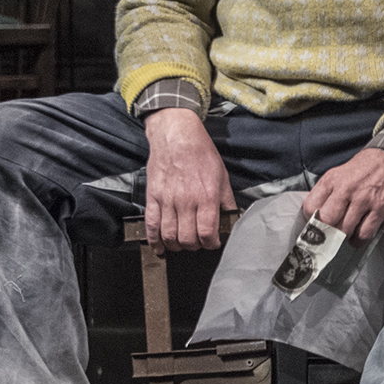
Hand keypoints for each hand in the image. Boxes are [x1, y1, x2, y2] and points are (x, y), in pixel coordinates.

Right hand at [142, 106, 234, 249]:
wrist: (176, 136)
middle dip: (194, 246)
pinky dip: (154, 240)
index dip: (211, 244)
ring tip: (181, 244)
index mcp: (206, 197)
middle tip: (197, 242)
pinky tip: (159, 246)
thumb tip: (233, 218)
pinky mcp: (152, 197)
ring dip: (175, 246)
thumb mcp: (222, 176)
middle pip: (187, 239)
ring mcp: (167, 200)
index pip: (207, 233)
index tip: (213, 242)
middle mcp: (186, 201)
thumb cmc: (200, 154)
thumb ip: (227, 201)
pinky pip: (151, 224)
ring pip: (169, 235)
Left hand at [304, 147, 383, 242]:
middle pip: (327, 220)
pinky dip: (359, 240)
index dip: (310, 219)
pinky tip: (357, 238)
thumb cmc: (365, 167)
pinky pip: (365, 232)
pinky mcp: (380, 208)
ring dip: (343, 237)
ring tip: (343, 236)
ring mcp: (364, 200)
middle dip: (326, 231)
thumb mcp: (339, 173)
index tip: (314, 224)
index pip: (311, 206)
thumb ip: (327, 192)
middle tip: (328, 234)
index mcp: (332, 180)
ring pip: (345, 229)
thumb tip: (317, 212)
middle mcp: (346, 189)